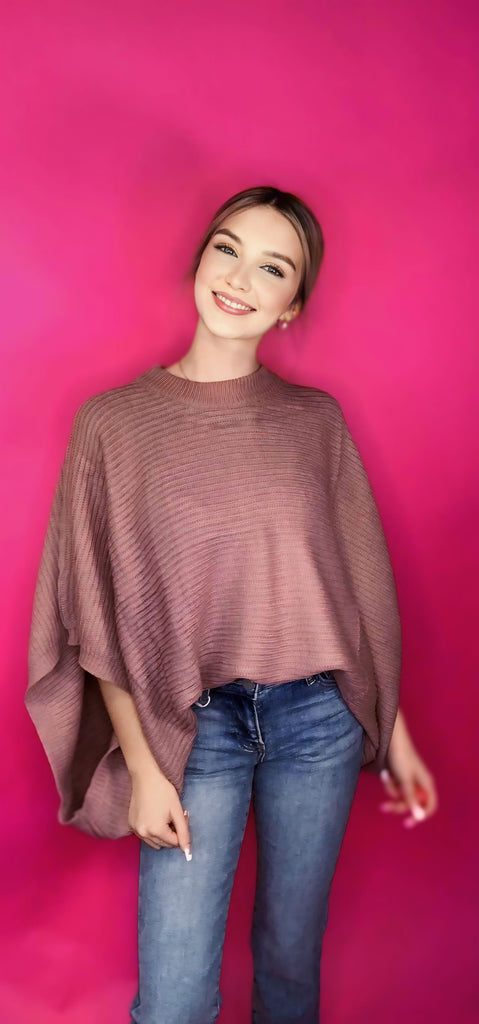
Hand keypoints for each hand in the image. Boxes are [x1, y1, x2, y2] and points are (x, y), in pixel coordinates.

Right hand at [128, 764, 191, 857]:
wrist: (145, 777)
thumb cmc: (164, 792)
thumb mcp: (177, 811)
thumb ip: (184, 833)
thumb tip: (187, 853)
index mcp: (156, 830)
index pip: (174, 843)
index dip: (180, 830)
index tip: (180, 817)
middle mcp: (143, 833)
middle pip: (164, 844)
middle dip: (171, 833)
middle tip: (173, 816)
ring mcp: (135, 829)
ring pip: (154, 842)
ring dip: (161, 834)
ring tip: (163, 817)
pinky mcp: (130, 824)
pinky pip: (144, 836)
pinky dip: (151, 831)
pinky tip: (153, 816)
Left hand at [379, 708, 437, 827]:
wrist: (391, 738)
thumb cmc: (401, 757)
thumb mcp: (405, 780)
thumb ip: (412, 799)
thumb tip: (419, 817)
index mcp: (427, 783)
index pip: (431, 805)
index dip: (421, 815)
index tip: (408, 823)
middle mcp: (420, 783)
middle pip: (412, 803)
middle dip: (398, 805)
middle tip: (384, 807)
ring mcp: (410, 780)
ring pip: (401, 796)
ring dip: (390, 790)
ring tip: (384, 776)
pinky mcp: (401, 776)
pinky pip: (395, 787)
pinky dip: (388, 783)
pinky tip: (384, 772)